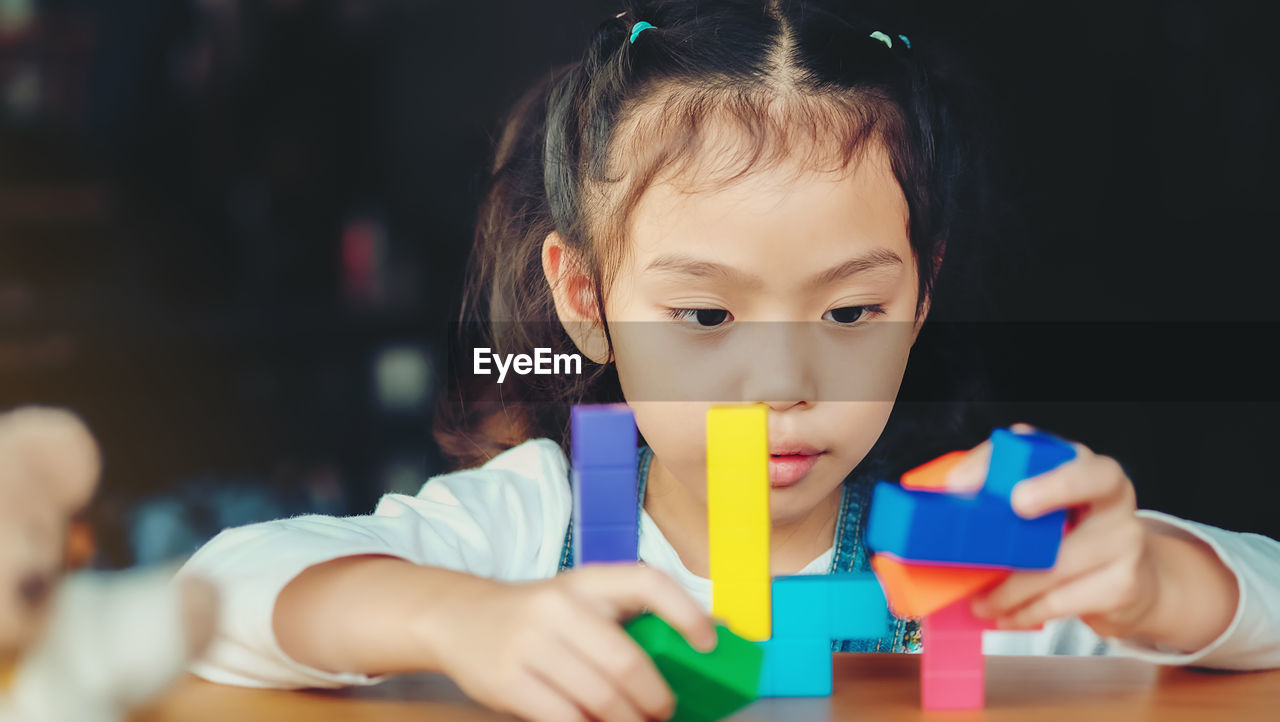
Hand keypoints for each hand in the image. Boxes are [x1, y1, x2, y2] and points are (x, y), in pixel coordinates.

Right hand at [424, 564, 715, 721]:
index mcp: (585, 579)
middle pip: (625, 662)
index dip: (685, 611)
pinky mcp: (508, 680)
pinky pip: (563, 719)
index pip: (646, 581)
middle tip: (664, 714)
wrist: (457, 617)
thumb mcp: (575, 599)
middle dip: (655, 699)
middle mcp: (559, 606)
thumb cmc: (534, 615)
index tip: (709, 643)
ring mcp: (530, 643)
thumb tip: (682, 660)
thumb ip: (618, 621)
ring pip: (599, 698)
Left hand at [946, 424, 1158, 637]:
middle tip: (1002, 517)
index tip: (980, 487)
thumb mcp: (1042, 510)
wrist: (1130, 581)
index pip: (1056, 449)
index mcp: (1083, 466)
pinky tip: (1003, 616)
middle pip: (1086, 482)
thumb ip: (1002, 495)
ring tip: (978, 602)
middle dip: (1046, 491)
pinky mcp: (1123, 584)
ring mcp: (1124, 539)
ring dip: (1008, 588)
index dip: (1013, 463)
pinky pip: (1062, 601)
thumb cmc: (1070, 536)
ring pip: (1058, 562)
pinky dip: (1025, 611)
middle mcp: (1111, 495)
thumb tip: (947, 499)